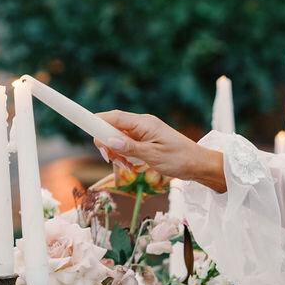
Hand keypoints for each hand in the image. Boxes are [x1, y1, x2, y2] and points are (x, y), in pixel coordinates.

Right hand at [94, 110, 225, 190]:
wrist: (198, 164)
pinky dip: (125, 155)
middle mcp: (142, 124)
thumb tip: (109, 141)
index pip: (113, 117)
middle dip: (107, 144)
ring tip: (129, 166)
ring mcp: (144, 132)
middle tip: (113, 161)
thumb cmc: (179, 159)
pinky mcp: (146, 141)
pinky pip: (127, 145)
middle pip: (112, 128)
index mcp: (143, 123)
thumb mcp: (153, 156)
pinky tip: (133, 165)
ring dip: (117, 153)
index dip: (97, 123)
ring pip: (118, 138)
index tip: (86, 131)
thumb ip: (130, 148)